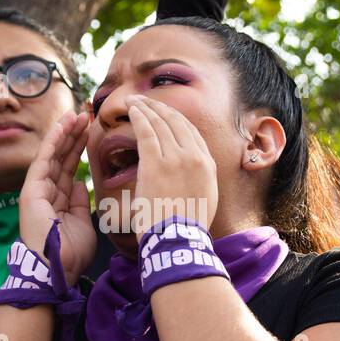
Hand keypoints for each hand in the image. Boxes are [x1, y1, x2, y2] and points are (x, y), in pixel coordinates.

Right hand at [18, 111, 95, 286]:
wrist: (58, 270)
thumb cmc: (71, 253)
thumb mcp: (83, 223)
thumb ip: (81, 202)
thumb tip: (81, 183)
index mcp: (59, 200)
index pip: (69, 168)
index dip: (79, 148)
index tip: (91, 130)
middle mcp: (46, 192)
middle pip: (61, 157)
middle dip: (73, 136)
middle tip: (86, 114)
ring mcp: (37, 191)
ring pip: (53, 155)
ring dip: (65, 133)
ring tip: (77, 114)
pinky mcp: (31, 191)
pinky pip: (44, 161)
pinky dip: (53, 142)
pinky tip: (63, 127)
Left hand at [126, 95, 218, 238]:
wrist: (178, 239)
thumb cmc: (186, 227)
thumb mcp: (205, 200)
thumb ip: (199, 180)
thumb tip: (189, 176)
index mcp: (208, 165)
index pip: (192, 133)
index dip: (176, 119)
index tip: (165, 114)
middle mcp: (195, 156)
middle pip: (177, 122)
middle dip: (160, 108)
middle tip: (146, 100)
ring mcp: (176, 158)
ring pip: (160, 123)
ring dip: (146, 108)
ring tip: (135, 101)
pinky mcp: (156, 163)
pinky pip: (146, 131)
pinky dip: (139, 117)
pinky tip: (131, 110)